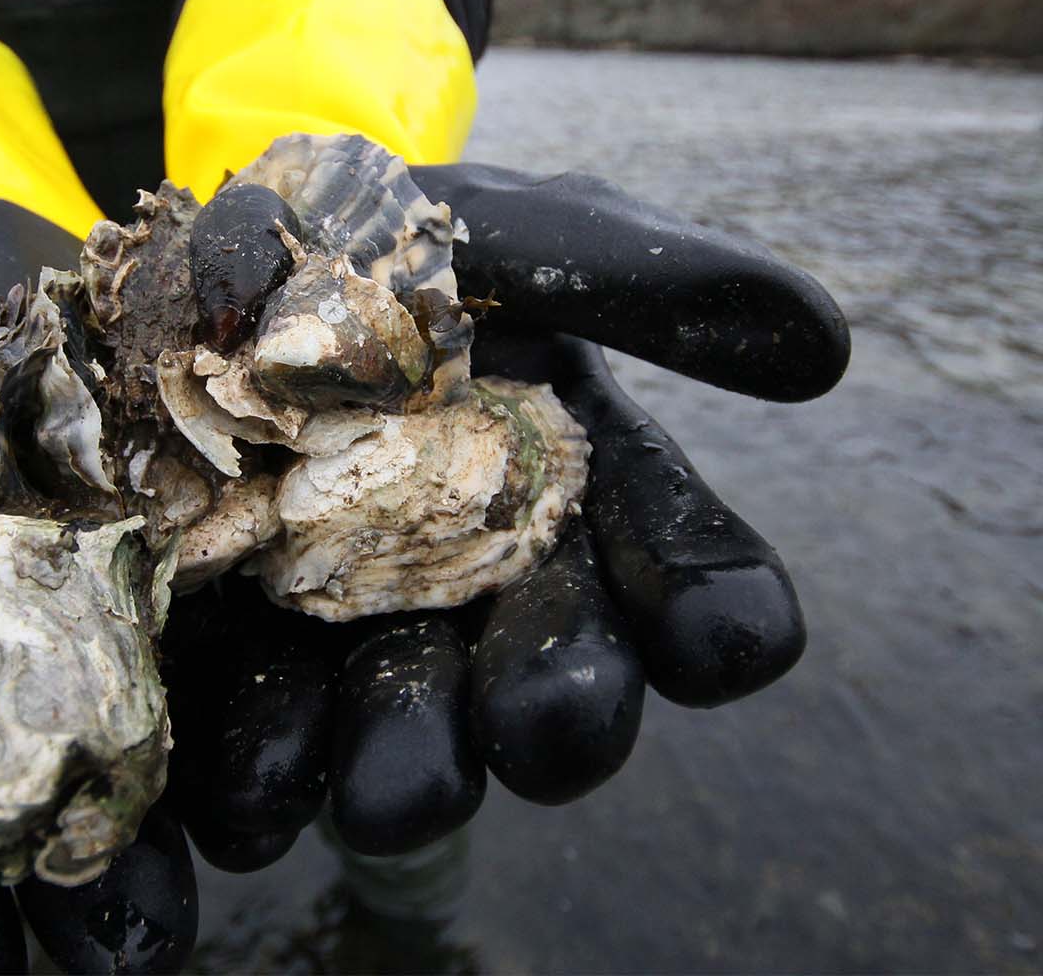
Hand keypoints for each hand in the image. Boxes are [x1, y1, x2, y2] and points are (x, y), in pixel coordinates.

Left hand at [164, 163, 849, 861]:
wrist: (221, 277)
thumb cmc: (405, 244)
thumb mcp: (522, 236)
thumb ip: (649, 282)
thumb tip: (822, 343)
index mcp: (591, 496)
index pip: (687, 574)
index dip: (713, 608)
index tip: (725, 635)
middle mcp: (503, 598)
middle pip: (560, 682)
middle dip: (563, 710)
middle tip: (548, 727)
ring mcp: (378, 643)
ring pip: (417, 732)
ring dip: (412, 767)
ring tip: (391, 795)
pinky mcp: (257, 671)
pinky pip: (267, 748)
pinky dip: (261, 783)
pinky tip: (241, 807)